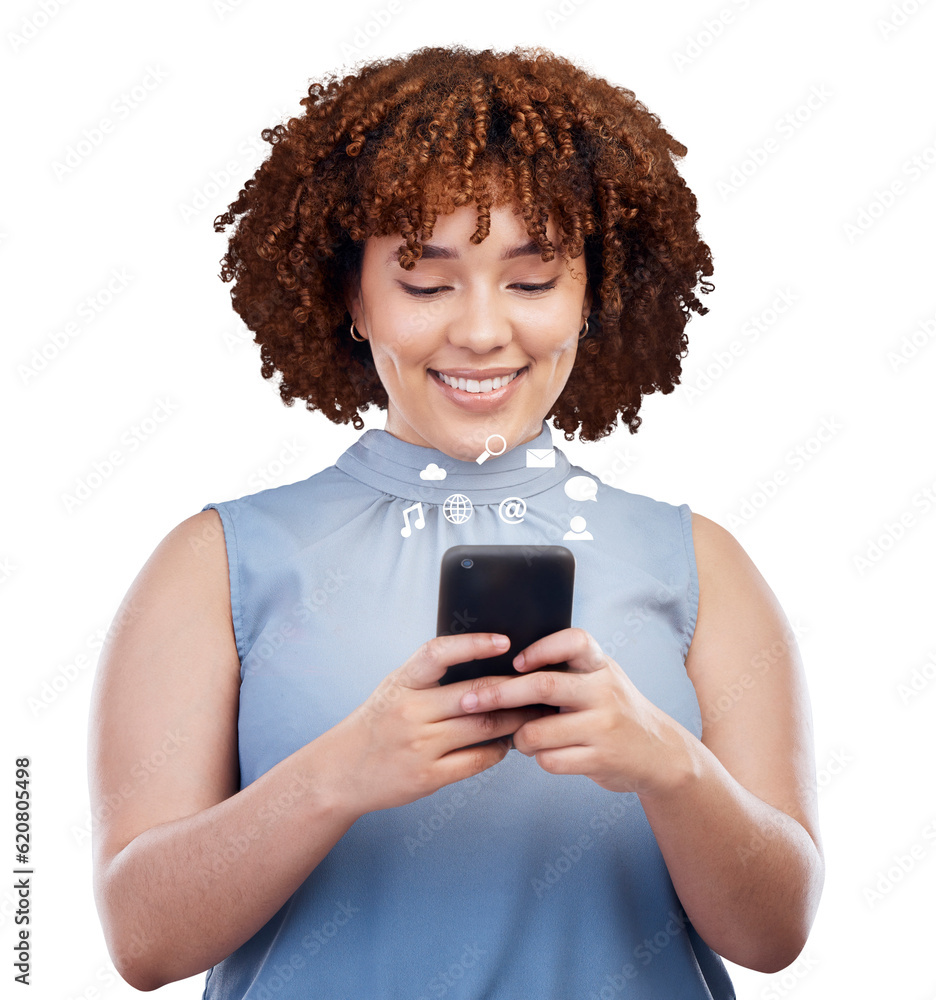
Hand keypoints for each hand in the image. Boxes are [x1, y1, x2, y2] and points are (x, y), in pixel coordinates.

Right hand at [329, 633, 553, 816]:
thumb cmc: (376, 724)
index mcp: (400, 683)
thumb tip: (483, 661)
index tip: (504, 641)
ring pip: (482, 727)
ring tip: (531, 713)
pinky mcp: (427, 777)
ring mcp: (420, 746)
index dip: (473, 644)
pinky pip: (476, 760)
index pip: (438, 653)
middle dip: (513, 690)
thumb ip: (429, 677)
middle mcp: (410, 712)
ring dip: (513, 720)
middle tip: (538, 685)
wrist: (340, 772)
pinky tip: (506, 743)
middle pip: (475, 695)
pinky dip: (497, 750)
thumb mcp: (393, 689)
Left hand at [457, 628, 691, 795]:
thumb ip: (566, 669)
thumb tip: (502, 665)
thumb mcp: (600, 679)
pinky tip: (546, 754)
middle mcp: (605, 691)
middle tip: (469, 700)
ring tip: (522, 736)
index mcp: (601, 665)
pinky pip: (550, 760)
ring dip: (519, 737)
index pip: (574, 640)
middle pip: (544, 686)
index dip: (541, 648)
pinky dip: (539, 758)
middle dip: (499, 694)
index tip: (515, 662)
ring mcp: (604, 726)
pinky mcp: (601, 759)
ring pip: (538, 731)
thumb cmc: (612, 710)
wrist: (657, 754)